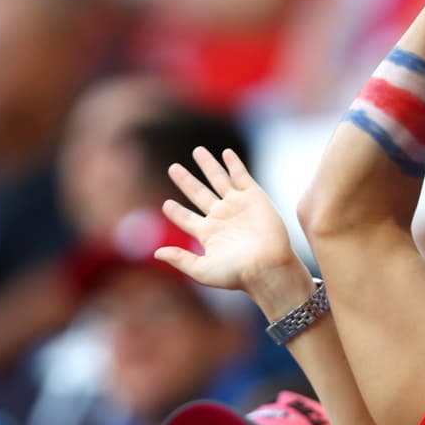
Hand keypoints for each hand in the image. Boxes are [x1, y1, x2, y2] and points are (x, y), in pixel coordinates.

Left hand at [156, 148, 307, 304]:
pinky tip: (226, 153)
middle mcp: (221, 217)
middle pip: (199, 193)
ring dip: (209, 165)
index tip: (166, 204)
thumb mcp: (202, 270)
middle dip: (186, 181)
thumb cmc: (236, 273)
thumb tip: (156, 253)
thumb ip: (180, 259)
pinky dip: (234, 164)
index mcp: (208, 234)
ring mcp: (237, 205)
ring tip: (197, 150)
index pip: (187, 219)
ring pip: (218, 179)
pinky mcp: (254, 197)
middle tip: (173, 168)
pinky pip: (241, 176)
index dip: (176, 212)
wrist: (267, 266)